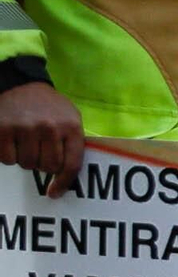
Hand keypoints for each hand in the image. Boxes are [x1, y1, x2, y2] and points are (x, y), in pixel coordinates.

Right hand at [0, 82, 84, 197]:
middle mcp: (49, 127)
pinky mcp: (2, 128)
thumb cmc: (48, 107)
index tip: (54, 193)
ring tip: (25, 141)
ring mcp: (25, 127)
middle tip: (38, 149)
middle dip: (42, 163)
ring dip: (25, 158)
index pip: (71, 165)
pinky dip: (8, 154)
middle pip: (47, 167)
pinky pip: (7, 159)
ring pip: (26, 164)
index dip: (63, 183)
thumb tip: (65, 176)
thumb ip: (72, 144)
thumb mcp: (70, 119)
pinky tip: (11, 139)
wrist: (20, 83)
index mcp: (71, 126)